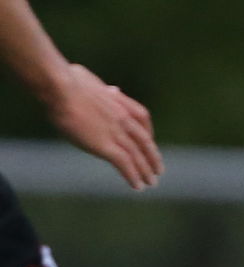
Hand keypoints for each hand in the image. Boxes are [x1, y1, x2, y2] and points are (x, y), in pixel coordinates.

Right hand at [45, 65, 162, 189]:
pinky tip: (137, 186)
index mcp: (122, 102)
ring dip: (146, 171)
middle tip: (158, 170)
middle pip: (145, 141)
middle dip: (152, 157)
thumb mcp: (93, 80)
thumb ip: (105, 90)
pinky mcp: (105, 145)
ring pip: (137, 156)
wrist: (62, 88)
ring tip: (151, 183)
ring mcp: (117, 132)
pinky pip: (124, 164)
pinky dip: (132, 176)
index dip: (148, 134)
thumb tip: (112, 90)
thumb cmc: (69, 81)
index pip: (144, 119)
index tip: (150, 144)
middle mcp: (125, 119)